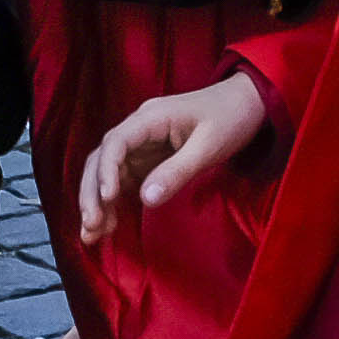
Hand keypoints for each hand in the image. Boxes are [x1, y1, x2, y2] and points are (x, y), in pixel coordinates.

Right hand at [79, 73, 269, 242]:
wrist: (247, 103)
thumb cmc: (231, 118)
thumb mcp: (209, 146)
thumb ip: (178, 171)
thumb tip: (146, 199)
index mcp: (151, 118)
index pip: (115, 143)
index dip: (106, 171)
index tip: (107, 199)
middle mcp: (138, 130)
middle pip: (102, 159)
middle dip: (92, 192)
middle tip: (91, 225)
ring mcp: (141, 145)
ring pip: (108, 173)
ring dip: (97, 201)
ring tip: (92, 234)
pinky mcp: (148, 160)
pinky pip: (124, 181)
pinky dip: (113, 203)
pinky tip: (108, 225)